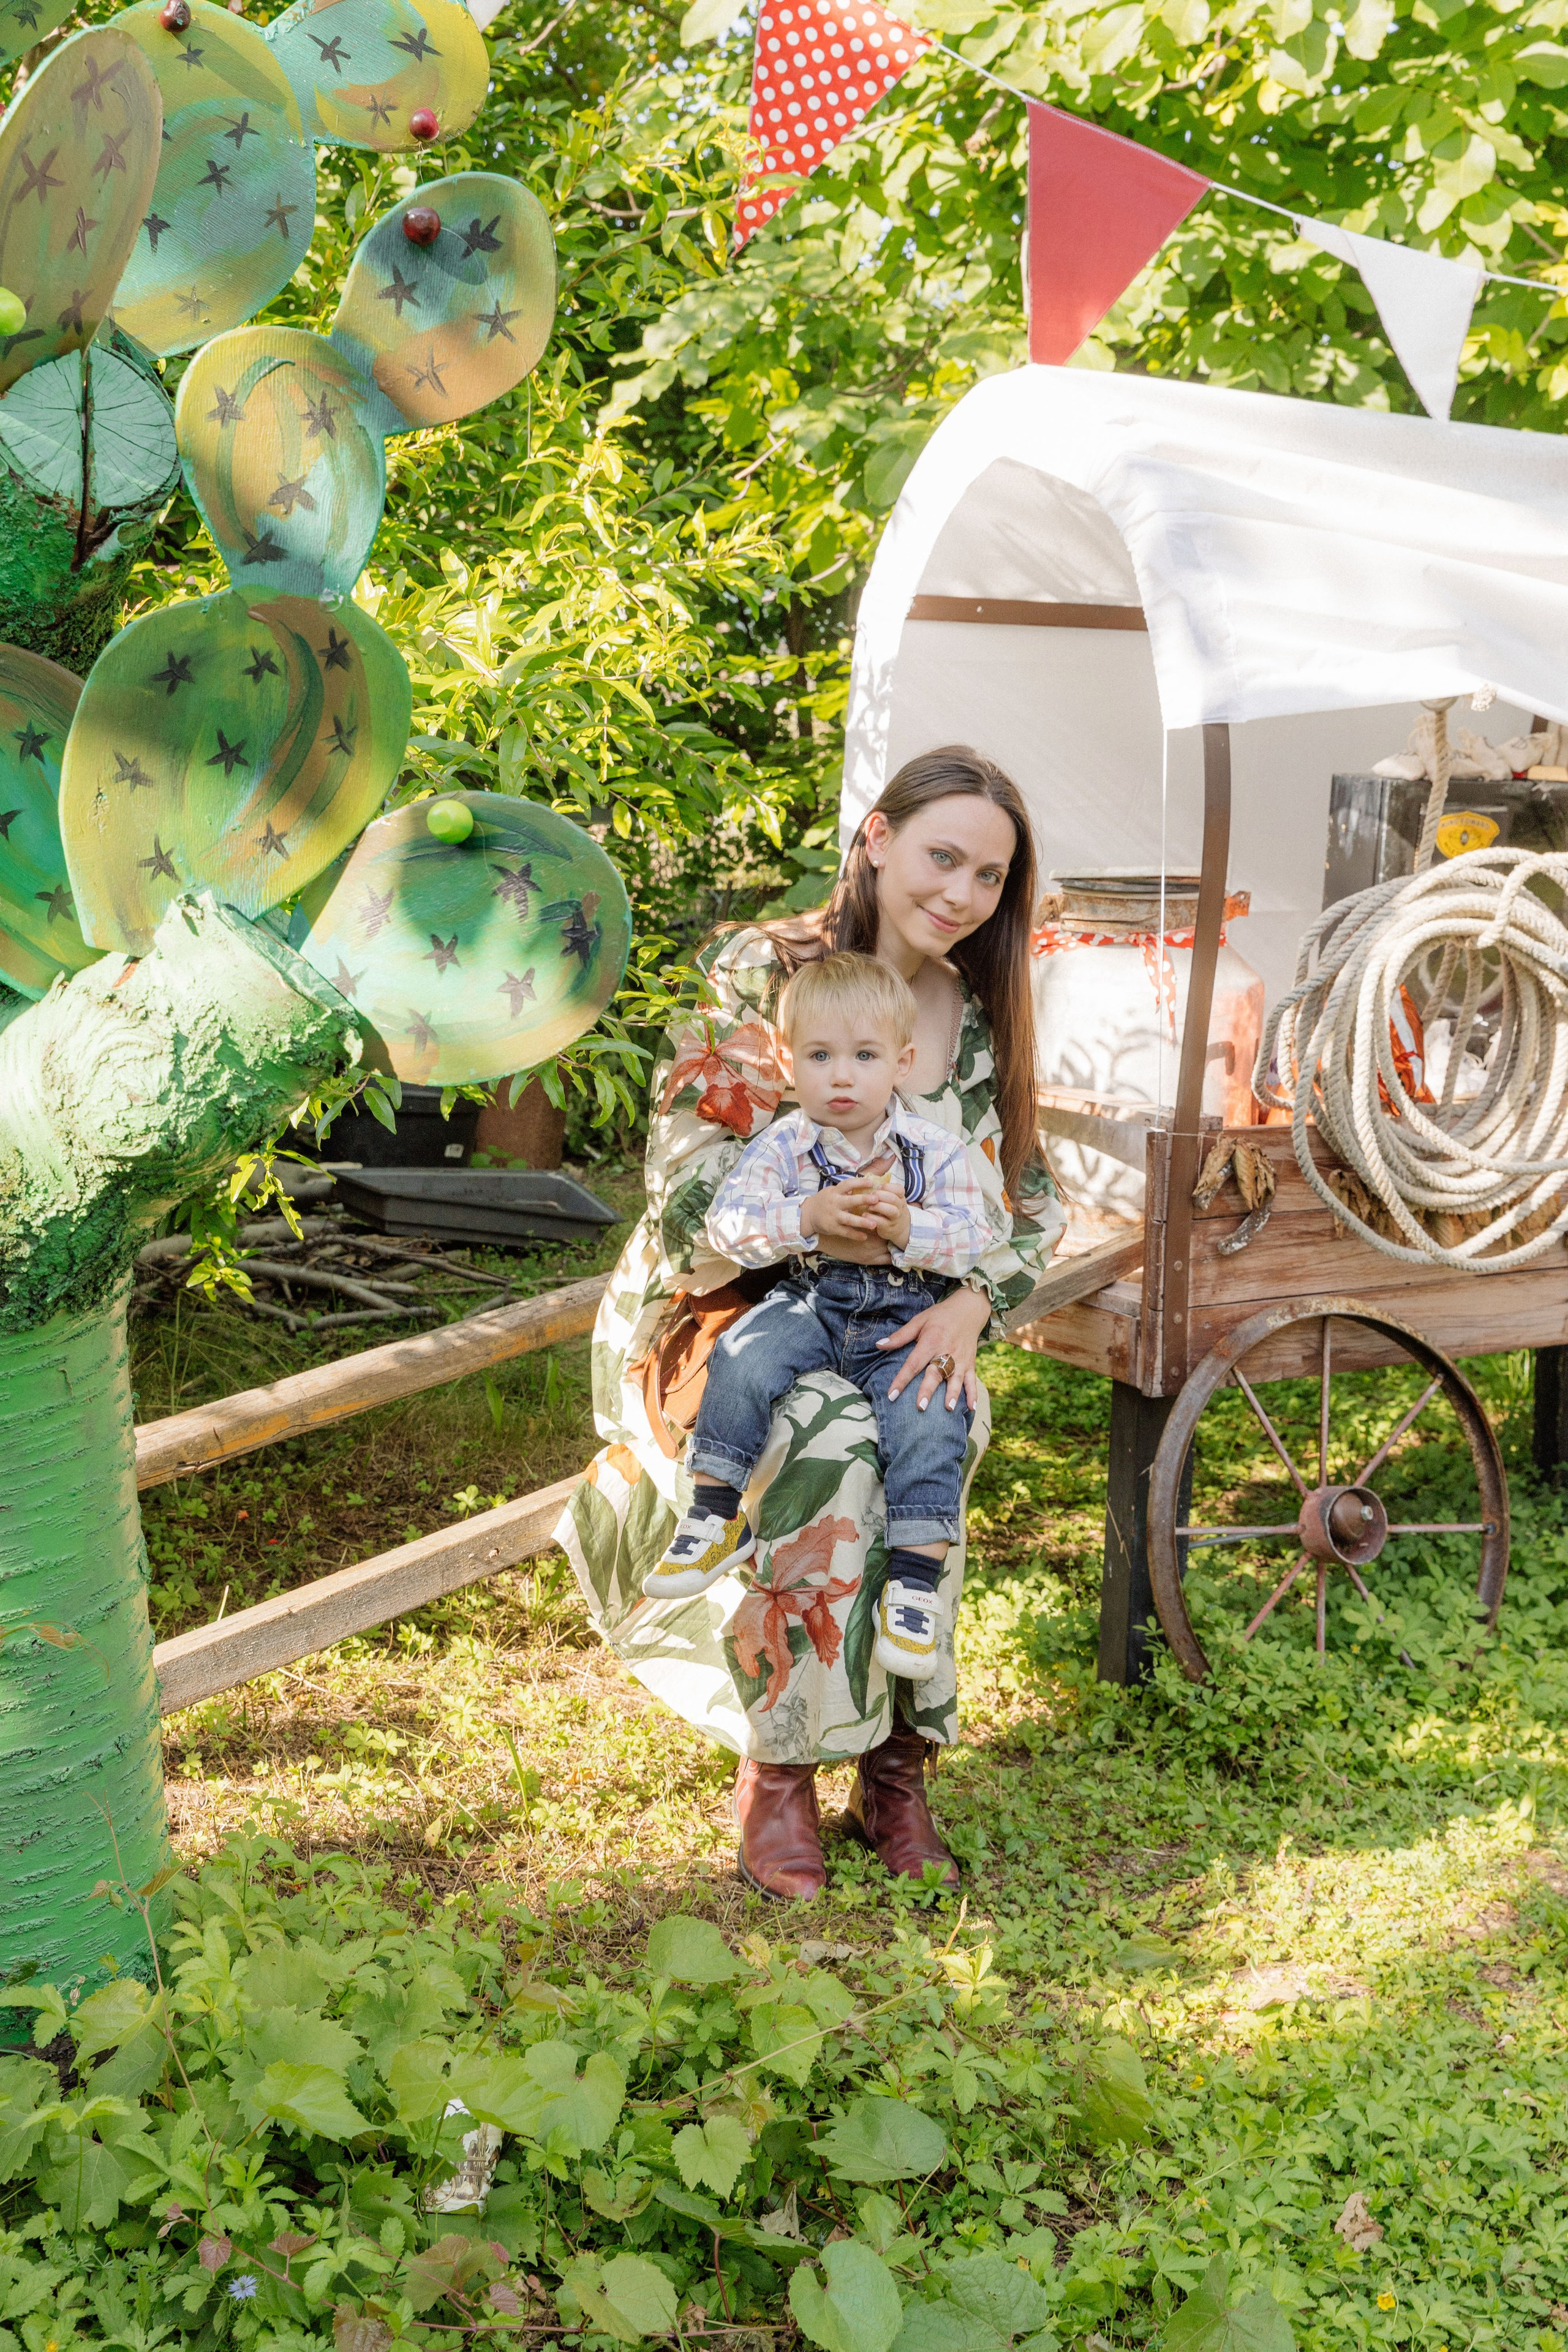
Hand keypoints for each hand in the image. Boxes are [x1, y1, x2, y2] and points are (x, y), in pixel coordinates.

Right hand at [800, 1179, 886, 1253]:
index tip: (871, 1183)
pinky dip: (854, 1235)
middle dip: (863, 1200)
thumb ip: (846, 1190)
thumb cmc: (824, 1201)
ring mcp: (833, 1216)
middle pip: (850, 1201)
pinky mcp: (832, 1228)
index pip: (847, 1184)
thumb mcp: (832, 1192)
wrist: (807, 1215)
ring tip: (874, 1224)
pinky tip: (864, 1237)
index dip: (859, 1183)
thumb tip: (865, 1183)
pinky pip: (845, 1232)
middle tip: (876, 1200)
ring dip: (862, 1222)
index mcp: (835, 1192)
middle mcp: (834, 1203)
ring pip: (849, 1219)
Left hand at [861, 1186, 910, 1250]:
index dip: (888, 1187)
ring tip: (869, 1206)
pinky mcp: (888, 1228)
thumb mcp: (891, 1200)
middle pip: (893, 1199)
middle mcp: (900, 1207)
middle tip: (871, 1195)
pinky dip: (872, 1218)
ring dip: (878, 1206)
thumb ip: (884, 1191)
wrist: (899, 1229)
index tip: (878, 1187)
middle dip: (881, 1195)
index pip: (899, 1189)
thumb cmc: (890, 1209)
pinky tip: (864, 1215)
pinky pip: (882, 1222)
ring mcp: (895, 1218)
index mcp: (900, 1198)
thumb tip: (868, 1179)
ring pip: (891, 1210)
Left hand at [879, 1282, 991, 1411]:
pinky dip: (973, 1394)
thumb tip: (878, 1345)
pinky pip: (972, 1380)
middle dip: (928, 1390)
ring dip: (952, 1393)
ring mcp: (960, 1359)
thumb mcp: (918, 1321)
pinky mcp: (970, 1363)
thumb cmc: (939, 1316)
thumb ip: (900, 1336)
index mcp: (931, 1341)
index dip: (902, 1380)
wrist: (968, 1309)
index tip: (892, 1395)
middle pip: (935, 1373)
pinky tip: (971, 1407)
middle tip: (920, 1406)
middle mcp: (946, 1351)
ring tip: (948, 1408)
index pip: (913, 1363)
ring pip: (955, 1378)